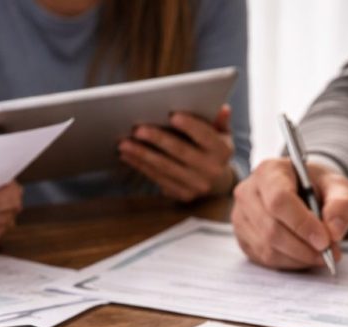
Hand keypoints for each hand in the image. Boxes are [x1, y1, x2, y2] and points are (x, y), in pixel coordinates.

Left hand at [119, 105, 236, 200]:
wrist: (217, 181)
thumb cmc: (214, 148)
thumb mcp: (222, 132)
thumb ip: (220, 120)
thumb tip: (222, 108)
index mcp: (223, 151)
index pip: (206, 136)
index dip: (190, 126)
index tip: (172, 115)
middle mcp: (212, 170)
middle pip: (181, 152)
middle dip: (158, 140)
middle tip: (137, 129)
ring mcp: (197, 185)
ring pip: (165, 168)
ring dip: (142, 155)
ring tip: (124, 143)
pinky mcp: (183, 195)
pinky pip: (159, 179)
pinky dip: (141, 167)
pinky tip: (127, 156)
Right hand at [231, 158, 347, 268]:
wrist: (299, 191)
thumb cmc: (316, 186)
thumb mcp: (337, 186)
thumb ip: (342, 204)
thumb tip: (334, 232)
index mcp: (269, 172)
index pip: (279, 200)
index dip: (302, 224)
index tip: (325, 240)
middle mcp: (248, 193)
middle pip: (272, 229)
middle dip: (304, 247)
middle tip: (330, 253)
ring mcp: (241, 217)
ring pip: (268, 247)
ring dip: (299, 258)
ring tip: (321, 255)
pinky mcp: (242, 238)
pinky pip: (265, 258)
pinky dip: (290, 262)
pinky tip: (304, 255)